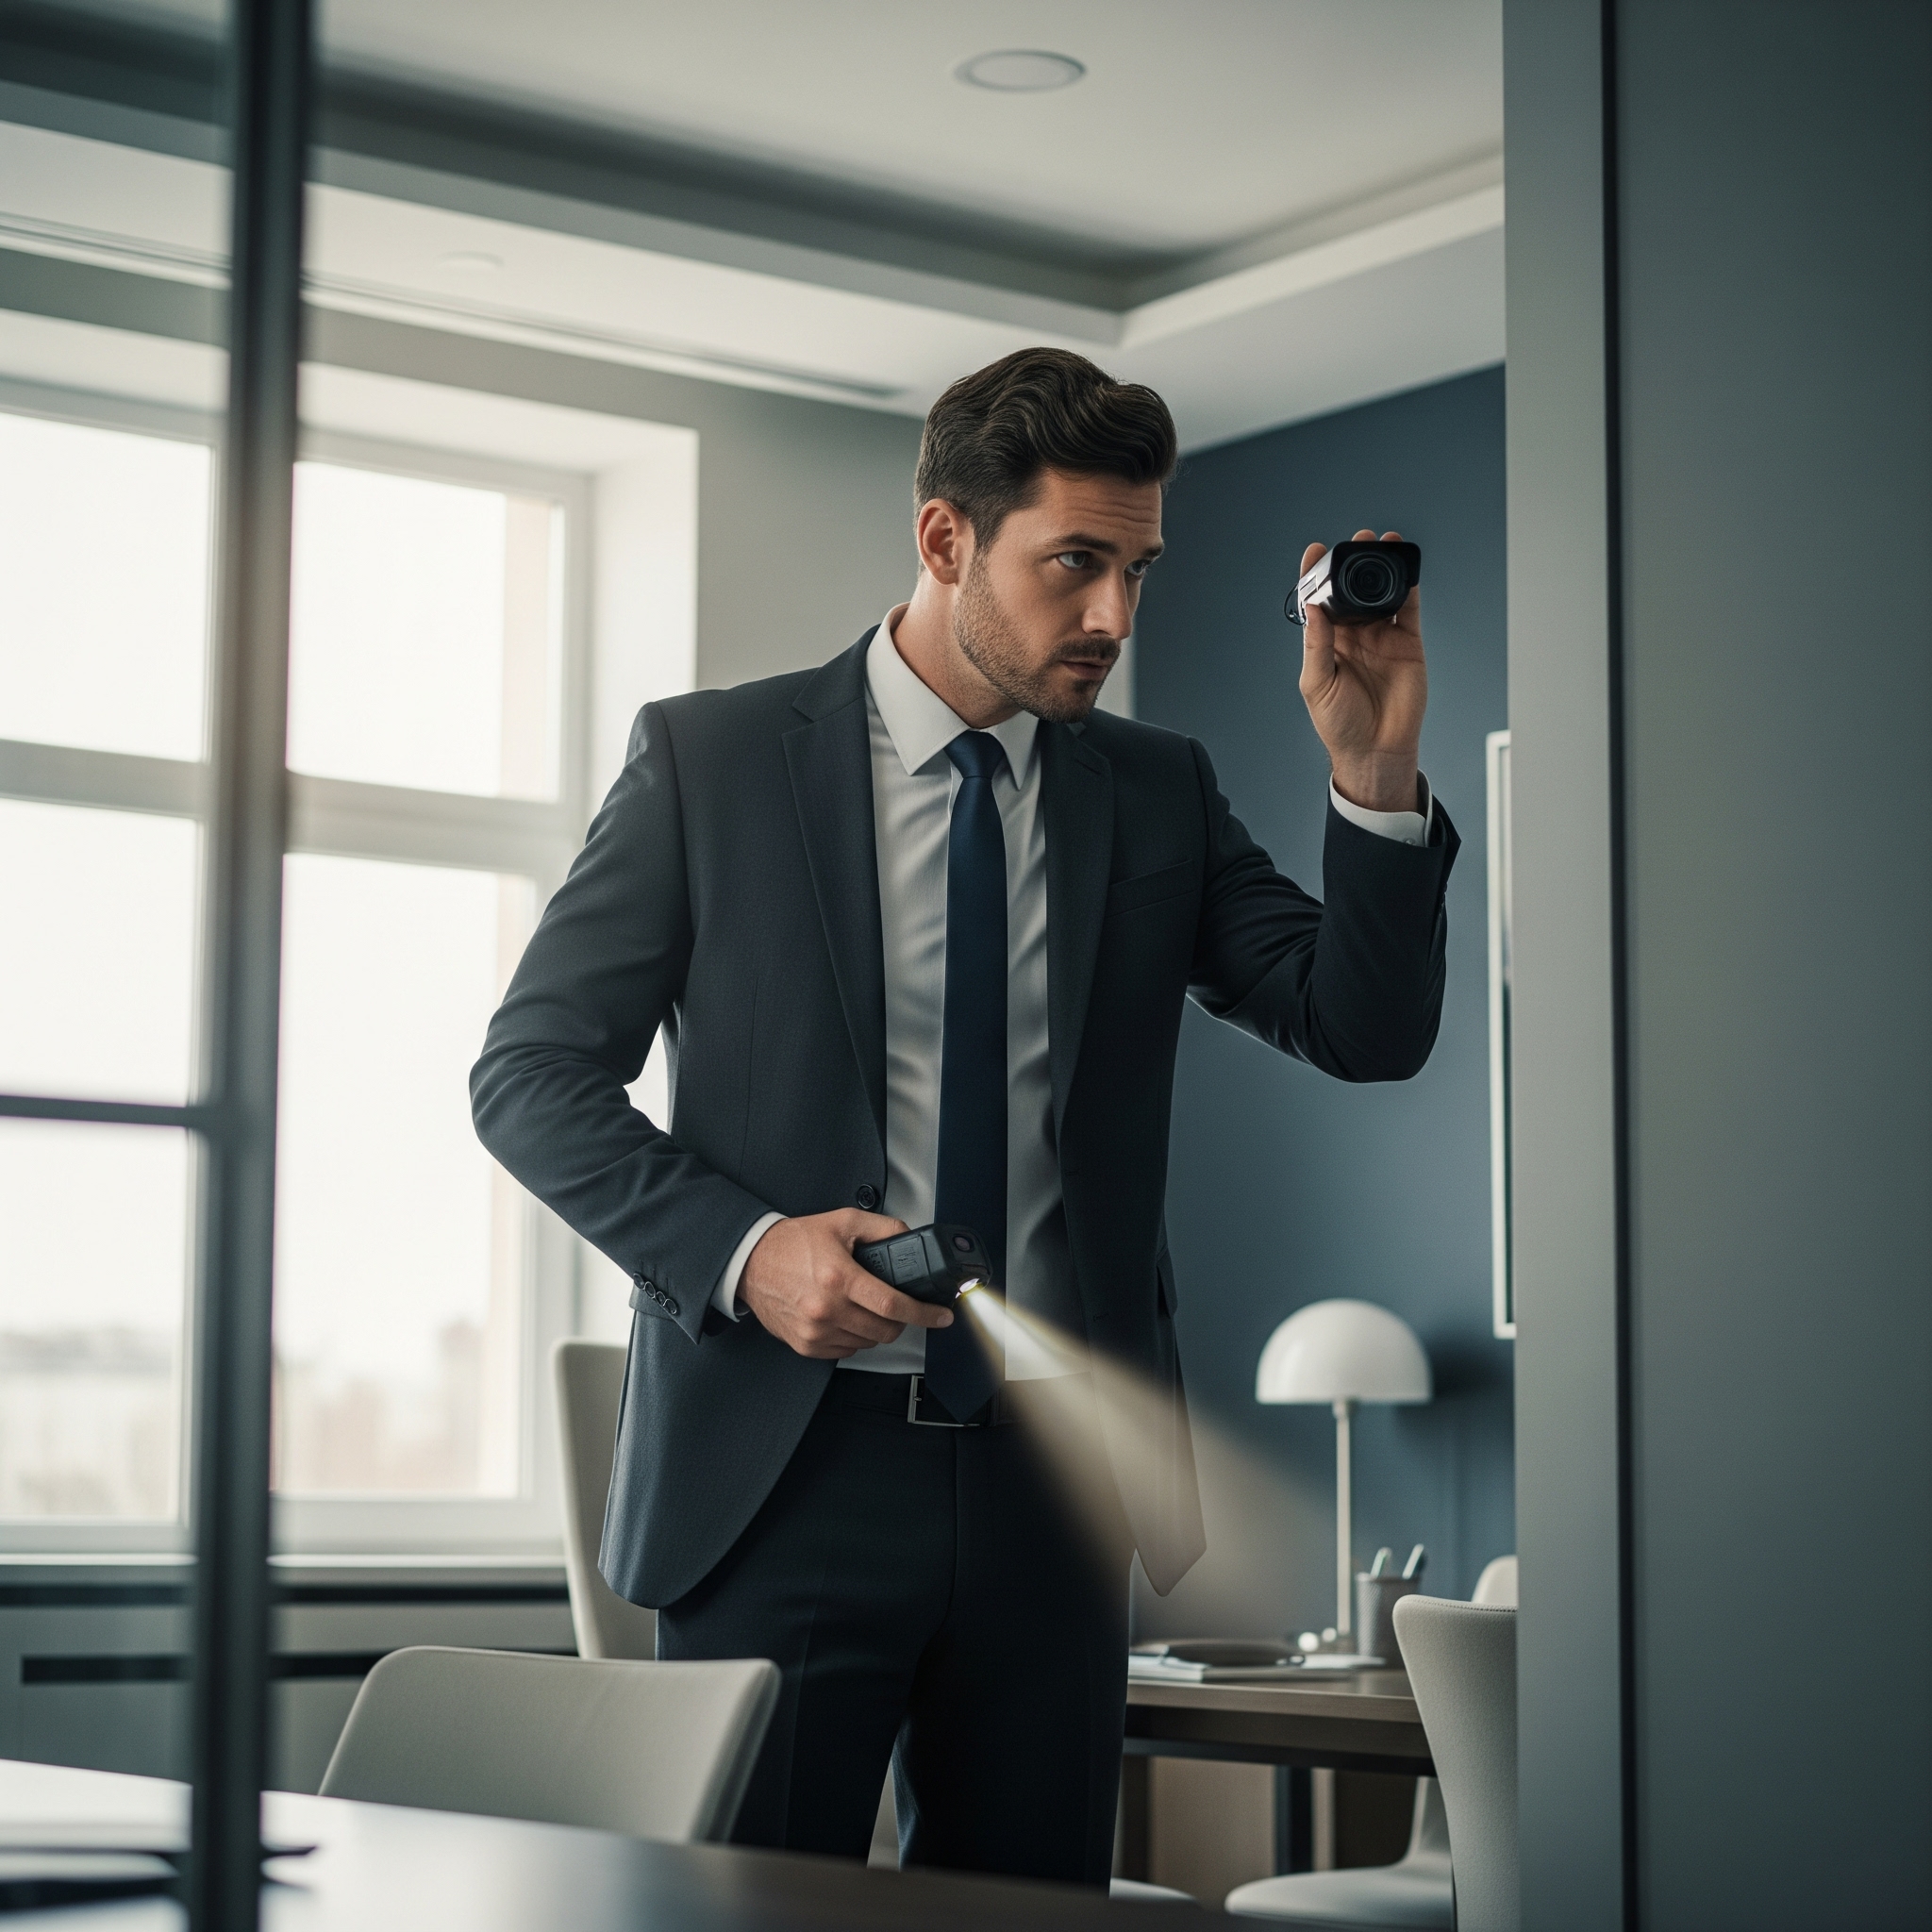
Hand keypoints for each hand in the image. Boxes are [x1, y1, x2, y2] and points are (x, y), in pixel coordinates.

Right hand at [738, 1209, 955, 1359]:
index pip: (893, 1305)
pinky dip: (854, 1337)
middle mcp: (827, 1309)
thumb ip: (881, 1228)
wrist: (752, 1261)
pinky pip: (845, 1350)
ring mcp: (815, 1331)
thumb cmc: (792, 1242)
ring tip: (863, 1305)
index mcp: (839, 1278)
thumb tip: (909, 1237)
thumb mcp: (842, 1223)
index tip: (940, 1316)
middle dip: (901, 1320)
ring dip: (875, 1328)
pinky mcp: (805, 1345)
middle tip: (897, 1306)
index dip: (924, 1313)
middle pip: (885, 1330)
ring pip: (867, 1342)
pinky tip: (845, 1316)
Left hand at [1298, 528, 1427, 812]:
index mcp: (1327, 642)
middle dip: (1354, 562)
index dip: (1316, 574)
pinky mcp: (1408, 643)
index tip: (1315, 550)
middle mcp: (1353, 634)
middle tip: (1356, 540)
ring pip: (1382, 593)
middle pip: (1353, 588)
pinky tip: (1407, 569)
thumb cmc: (1339, 724)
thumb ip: (1317, 645)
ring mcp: (1381, 637)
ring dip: (1382, 567)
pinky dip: (1409, 587)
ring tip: (1383, 543)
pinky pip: (1409, 609)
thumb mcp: (1317, 684)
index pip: (1320, 600)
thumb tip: (1314, 608)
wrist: (1376, 750)